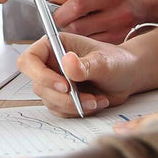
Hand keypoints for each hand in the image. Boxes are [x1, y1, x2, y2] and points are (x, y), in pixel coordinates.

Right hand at [17, 33, 138, 116]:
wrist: (128, 77)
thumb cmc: (117, 61)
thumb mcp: (104, 61)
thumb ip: (85, 64)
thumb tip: (67, 61)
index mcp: (54, 46)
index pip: (29, 60)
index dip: (40, 74)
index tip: (64, 85)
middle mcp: (50, 64)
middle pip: (39, 85)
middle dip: (63, 97)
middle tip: (86, 98)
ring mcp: (55, 82)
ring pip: (50, 101)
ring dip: (73, 105)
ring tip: (97, 100)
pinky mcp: (62, 98)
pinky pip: (61, 111)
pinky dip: (79, 111)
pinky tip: (96, 102)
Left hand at [51, 0, 146, 42]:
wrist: (146, 14)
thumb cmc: (117, 2)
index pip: (78, 5)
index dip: (62, 12)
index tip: (56, 15)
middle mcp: (117, 14)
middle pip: (78, 27)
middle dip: (66, 27)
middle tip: (64, 25)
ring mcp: (120, 33)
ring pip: (84, 41)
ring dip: (74, 38)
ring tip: (77, 31)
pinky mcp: (120, 47)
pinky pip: (94, 50)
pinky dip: (85, 47)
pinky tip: (87, 41)